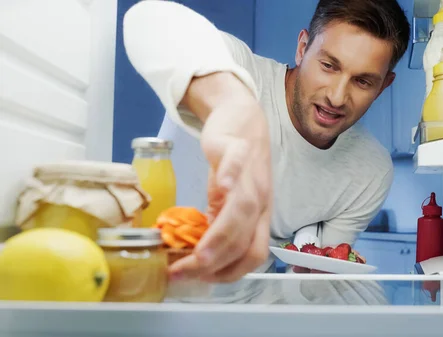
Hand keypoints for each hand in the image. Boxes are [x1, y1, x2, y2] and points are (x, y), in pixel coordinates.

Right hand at [169, 73, 272, 282]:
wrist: (242, 118)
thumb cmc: (237, 164)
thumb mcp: (231, 199)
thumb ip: (220, 223)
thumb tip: (199, 252)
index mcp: (259, 215)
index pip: (253, 254)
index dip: (229, 273)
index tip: (200, 280)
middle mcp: (260, 200)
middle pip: (245, 239)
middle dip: (215, 264)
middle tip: (183, 273)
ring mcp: (250, 175)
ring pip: (242, 210)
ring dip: (220, 237)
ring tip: (197, 255)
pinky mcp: (237, 149)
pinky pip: (237, 165)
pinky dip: (231, 177)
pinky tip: (221, 188)